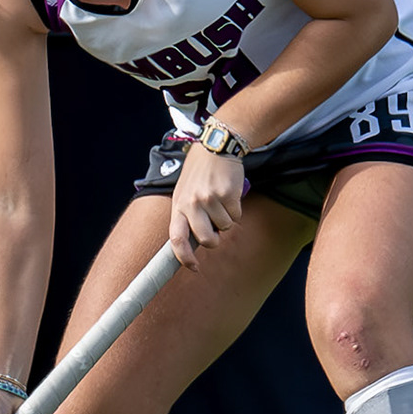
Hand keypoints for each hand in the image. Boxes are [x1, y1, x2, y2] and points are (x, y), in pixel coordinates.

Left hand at [168, 144, 244, 268]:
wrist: (215, 147)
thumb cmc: (199, 172)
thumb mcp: (184, 191)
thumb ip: (187, 215)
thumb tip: (195, 241)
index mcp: (178, 205)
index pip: (176, 238)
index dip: (183, 257)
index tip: (193, 267)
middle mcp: (192, 204)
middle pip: (206, 240)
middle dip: (214, 240)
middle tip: (216, 229)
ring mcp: (210, 199)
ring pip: (225, 227)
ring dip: (227, 218)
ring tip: (221, 199)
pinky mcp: (227, 195)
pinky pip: (236, 216)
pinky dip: (236, 209)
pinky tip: (229, 193)